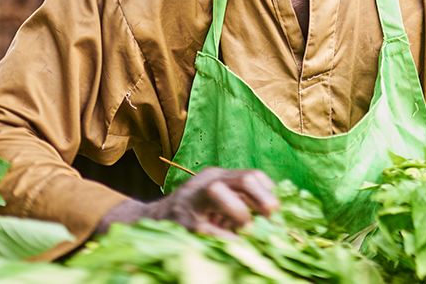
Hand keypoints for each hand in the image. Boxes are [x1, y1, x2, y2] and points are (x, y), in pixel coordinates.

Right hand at [94, 167, 280, 237]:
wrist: (149, 224)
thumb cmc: (191, 217)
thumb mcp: (215, 204)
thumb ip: (240, 204)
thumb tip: (276, 221)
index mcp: (217, 177)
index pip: (252, 176)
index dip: (269, 194)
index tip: (276, 214)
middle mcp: (206, 183)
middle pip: (244, 179)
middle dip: (264, 201)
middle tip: (271, 222)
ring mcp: (193, 201)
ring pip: (220, 192)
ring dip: (242, 215)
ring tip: (249, 233)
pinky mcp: (184, 223)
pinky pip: (210, 228)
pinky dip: (228, 240)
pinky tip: (236, 249)